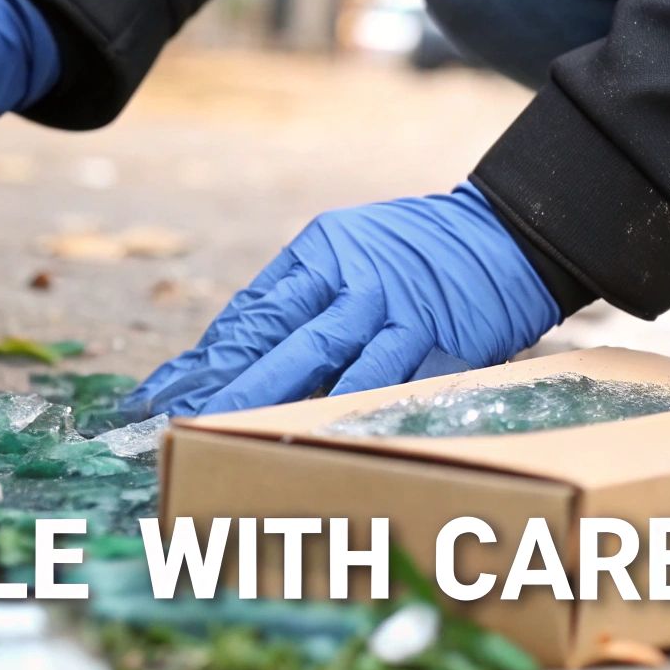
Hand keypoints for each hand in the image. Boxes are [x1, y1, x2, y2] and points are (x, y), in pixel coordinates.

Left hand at [129, 183, 560, 415]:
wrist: (508, 234)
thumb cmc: (418, 252)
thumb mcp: (350, 251)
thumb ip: (298, 299)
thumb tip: (229, 357)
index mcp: (322, 252)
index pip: (252, 312)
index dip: (206, 359)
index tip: (161, 397)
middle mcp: (353, 278)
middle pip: (277, 338)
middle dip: (225, 386)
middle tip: (178, 423)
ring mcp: (394, 310)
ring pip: (323, 361)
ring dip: (273, 402)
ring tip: (227, 435)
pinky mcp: (434, 339)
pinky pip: (385, 381)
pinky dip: (346, 410)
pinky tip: (313, 436)